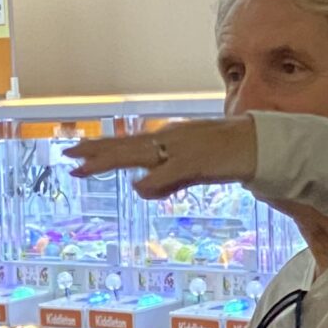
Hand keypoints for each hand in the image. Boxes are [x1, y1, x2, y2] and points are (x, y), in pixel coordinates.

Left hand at [66, 116, 257, 198]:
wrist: (260, 144)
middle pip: (125, 146)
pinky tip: (138, 187)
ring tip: (85, 166)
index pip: (127, 143)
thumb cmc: (226, 155)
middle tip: (68, 156)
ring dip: (110, 160)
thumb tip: (140, 188)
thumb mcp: (190, 168)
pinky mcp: (196, 162)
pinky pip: (169, 172)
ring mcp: (181, 149)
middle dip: (95, 152)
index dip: (101, 149)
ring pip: (138, 153)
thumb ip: (167, 179)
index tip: (76, 152)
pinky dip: (153, 181)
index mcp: (168, 139)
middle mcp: (169, 139)